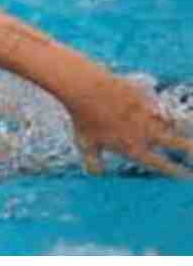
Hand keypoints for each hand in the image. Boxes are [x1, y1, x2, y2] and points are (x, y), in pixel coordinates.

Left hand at [70, 74, 192, 177]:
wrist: (86, 89)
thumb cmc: (82, 119)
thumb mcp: (85, 144)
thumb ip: (92, 162)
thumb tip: (97, 173)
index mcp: (132, 147)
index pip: (160, 164)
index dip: (175, 171)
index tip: (188, 176)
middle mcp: (144, 132)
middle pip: (177, 143)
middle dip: (190, 150)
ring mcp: (146, 112)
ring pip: (170, 122)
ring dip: (178, 128)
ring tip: (183, 133)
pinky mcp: (144, 96)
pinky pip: (156, 104)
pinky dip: (158, 109)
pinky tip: (159, 111)